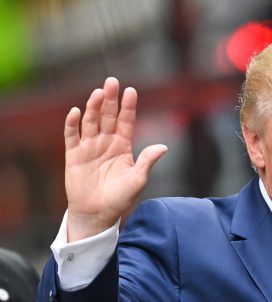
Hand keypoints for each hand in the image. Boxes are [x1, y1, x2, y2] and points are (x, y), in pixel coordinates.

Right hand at [64, 77, 166, 241]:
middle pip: (108, 116)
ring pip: (91, 121)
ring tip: (98, 94)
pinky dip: (72, 124)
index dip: (128, 106)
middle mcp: (106, 142)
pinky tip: (75, 112)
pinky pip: (72, 136)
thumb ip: (147, 161)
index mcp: (123, 145)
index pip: (126, 121)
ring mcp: (89, 147)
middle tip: (111, 82)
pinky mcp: (73, 155)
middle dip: (110, 99)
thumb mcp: (138, 179)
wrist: (97, 214)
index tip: (131, 91)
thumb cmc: (120, 198)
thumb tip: (164, 147)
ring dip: (93, 107)